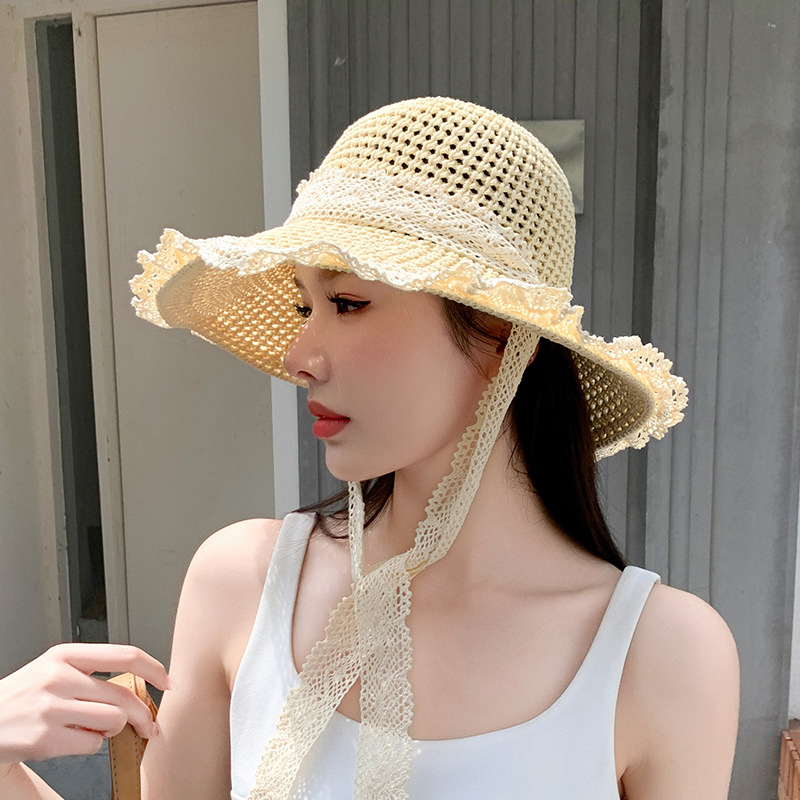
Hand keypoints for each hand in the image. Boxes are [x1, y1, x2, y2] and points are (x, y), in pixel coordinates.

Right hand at [0, 643, 170, 766]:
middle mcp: (59, 678)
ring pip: (112, 721)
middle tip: (149, 724)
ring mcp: (51, 708)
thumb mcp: (56, 669)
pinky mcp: (45, 739)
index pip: (124, 655)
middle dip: (143, 714)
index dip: (153, 668)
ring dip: (111, 730)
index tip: (168, 681)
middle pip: (123, 696)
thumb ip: (93, 672)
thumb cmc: (28, 695)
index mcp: (65, 655)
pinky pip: (91, 744)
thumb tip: (141, 686)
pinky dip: (90, 744)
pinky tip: (71, 738)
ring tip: (93, 727)